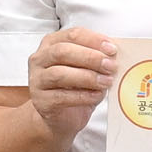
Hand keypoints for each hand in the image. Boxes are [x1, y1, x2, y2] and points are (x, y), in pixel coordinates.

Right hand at [28, 27, 117, 142]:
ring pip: (59, 74)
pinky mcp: (41, 101)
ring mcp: (37, 80)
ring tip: (106, 82)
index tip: (112, 49)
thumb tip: (114, 54)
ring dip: (87, 77)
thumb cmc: (74, 88)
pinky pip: (61, 97)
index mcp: (52, 44)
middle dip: (90, 57)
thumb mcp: (86, 68)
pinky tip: (97, 95)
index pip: (72, 34)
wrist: (61, 117)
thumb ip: (97, 58)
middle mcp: (40, 59)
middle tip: (110, 65)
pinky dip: (83, 96)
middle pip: (62, 51)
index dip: (93, 40)